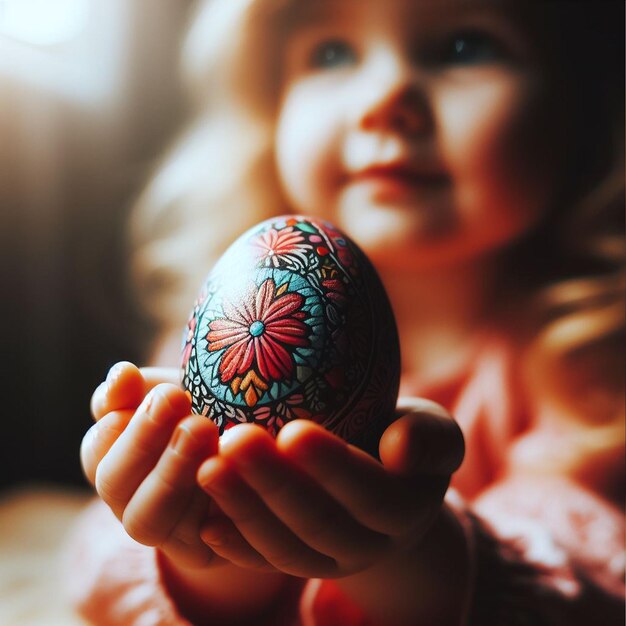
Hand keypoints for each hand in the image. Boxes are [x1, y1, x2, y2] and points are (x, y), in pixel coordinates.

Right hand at [81, 362, 218, 568]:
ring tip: (203, 430)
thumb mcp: (171, 394)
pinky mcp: (201, 553)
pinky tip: (234, 473)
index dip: (119, 424)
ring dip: (172, 473)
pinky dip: (213, 508)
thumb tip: (121, 376)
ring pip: (150, 518)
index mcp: (117, 459)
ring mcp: (163, 531)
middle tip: (179, 402)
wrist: (258, 456)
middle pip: (114, 485)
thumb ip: (137, 388)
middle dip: (143, 442)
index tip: (159, 393)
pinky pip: (198, 543)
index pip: (97, 449)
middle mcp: (131, 499)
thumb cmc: (208, 412)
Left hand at [196, 398, 464, 578]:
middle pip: (318, 522)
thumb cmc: (405, 440)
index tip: (293, 431)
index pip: (369, 493)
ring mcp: (329, 560)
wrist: (388, 485)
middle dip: (273, 483)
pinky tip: (204, 520)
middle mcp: (367, 544)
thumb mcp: (431, 430)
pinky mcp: (299, 562)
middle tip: (234, 439)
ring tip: (208, 468)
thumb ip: (428, 437)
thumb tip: (400, 449)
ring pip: (285, 546)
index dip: (331, 467)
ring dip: (244, 509)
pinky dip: (234, 545)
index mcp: (404, 509)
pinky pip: (265, 561)